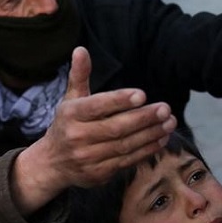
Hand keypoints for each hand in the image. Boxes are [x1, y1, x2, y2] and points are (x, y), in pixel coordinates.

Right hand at [12, 47, 177, 213]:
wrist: (52, 164)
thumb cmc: (67, 125)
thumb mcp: (70, 100)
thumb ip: (79, 75)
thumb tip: (81, 49)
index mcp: (71, 114)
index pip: (97, 106)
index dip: (119, 100)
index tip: (141, 94)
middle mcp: (77, 136)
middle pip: (116, 127)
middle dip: (144, 118)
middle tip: (165, 108)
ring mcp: (88, 158)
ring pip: (125, 145)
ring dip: (151, 134)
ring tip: (170, 122)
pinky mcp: (99, 173)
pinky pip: (127, 161)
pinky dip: (146, 150)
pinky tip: (161, 139)